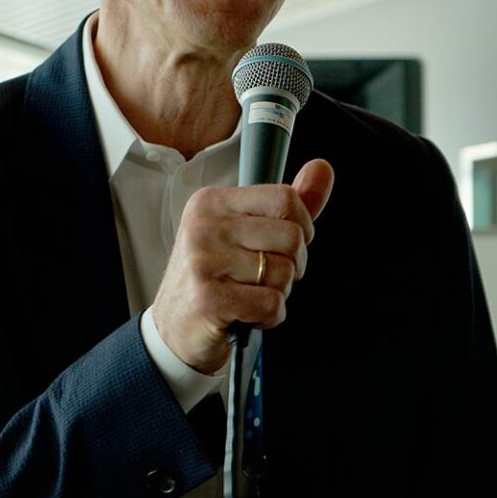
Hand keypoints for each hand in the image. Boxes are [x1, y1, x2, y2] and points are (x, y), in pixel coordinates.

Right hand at [149, 158, 335, 374]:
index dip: (301, 227)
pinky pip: (271, 304)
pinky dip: (269, 317)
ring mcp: (203, 262)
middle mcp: (203, 226)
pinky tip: (246, 315)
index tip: (283, 246)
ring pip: (284, 273)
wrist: (173, 330)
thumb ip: (289, 203)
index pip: (285, 198)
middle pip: (292, 236)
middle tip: (264, 278)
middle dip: (292, 266)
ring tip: (249, 296)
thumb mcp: (247, 233)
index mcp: (212, 202)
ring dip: (277, 294)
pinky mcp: (208, 299)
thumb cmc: (215, 278)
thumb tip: (323, 167)